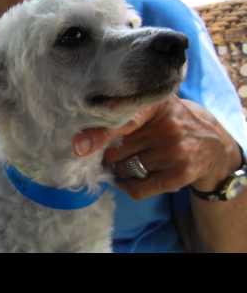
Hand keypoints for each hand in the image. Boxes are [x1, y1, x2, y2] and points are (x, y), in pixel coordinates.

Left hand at [73, 96, 241, 199]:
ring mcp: (175, 151)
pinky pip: (139, 188)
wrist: (212, 144)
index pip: (123, 120)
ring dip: (120, 170)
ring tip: (128, 161)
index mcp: (156, 104)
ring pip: (126, 169)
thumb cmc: (169, 123)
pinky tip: (129, 180)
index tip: (79, 147)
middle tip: (115, 151)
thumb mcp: (152, 109)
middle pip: (117, 150)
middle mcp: (168, 126)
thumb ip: (121, 116)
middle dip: (110, 154)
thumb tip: (81, 142)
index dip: (100, 134)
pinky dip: (127, 186)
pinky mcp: (180, 173)